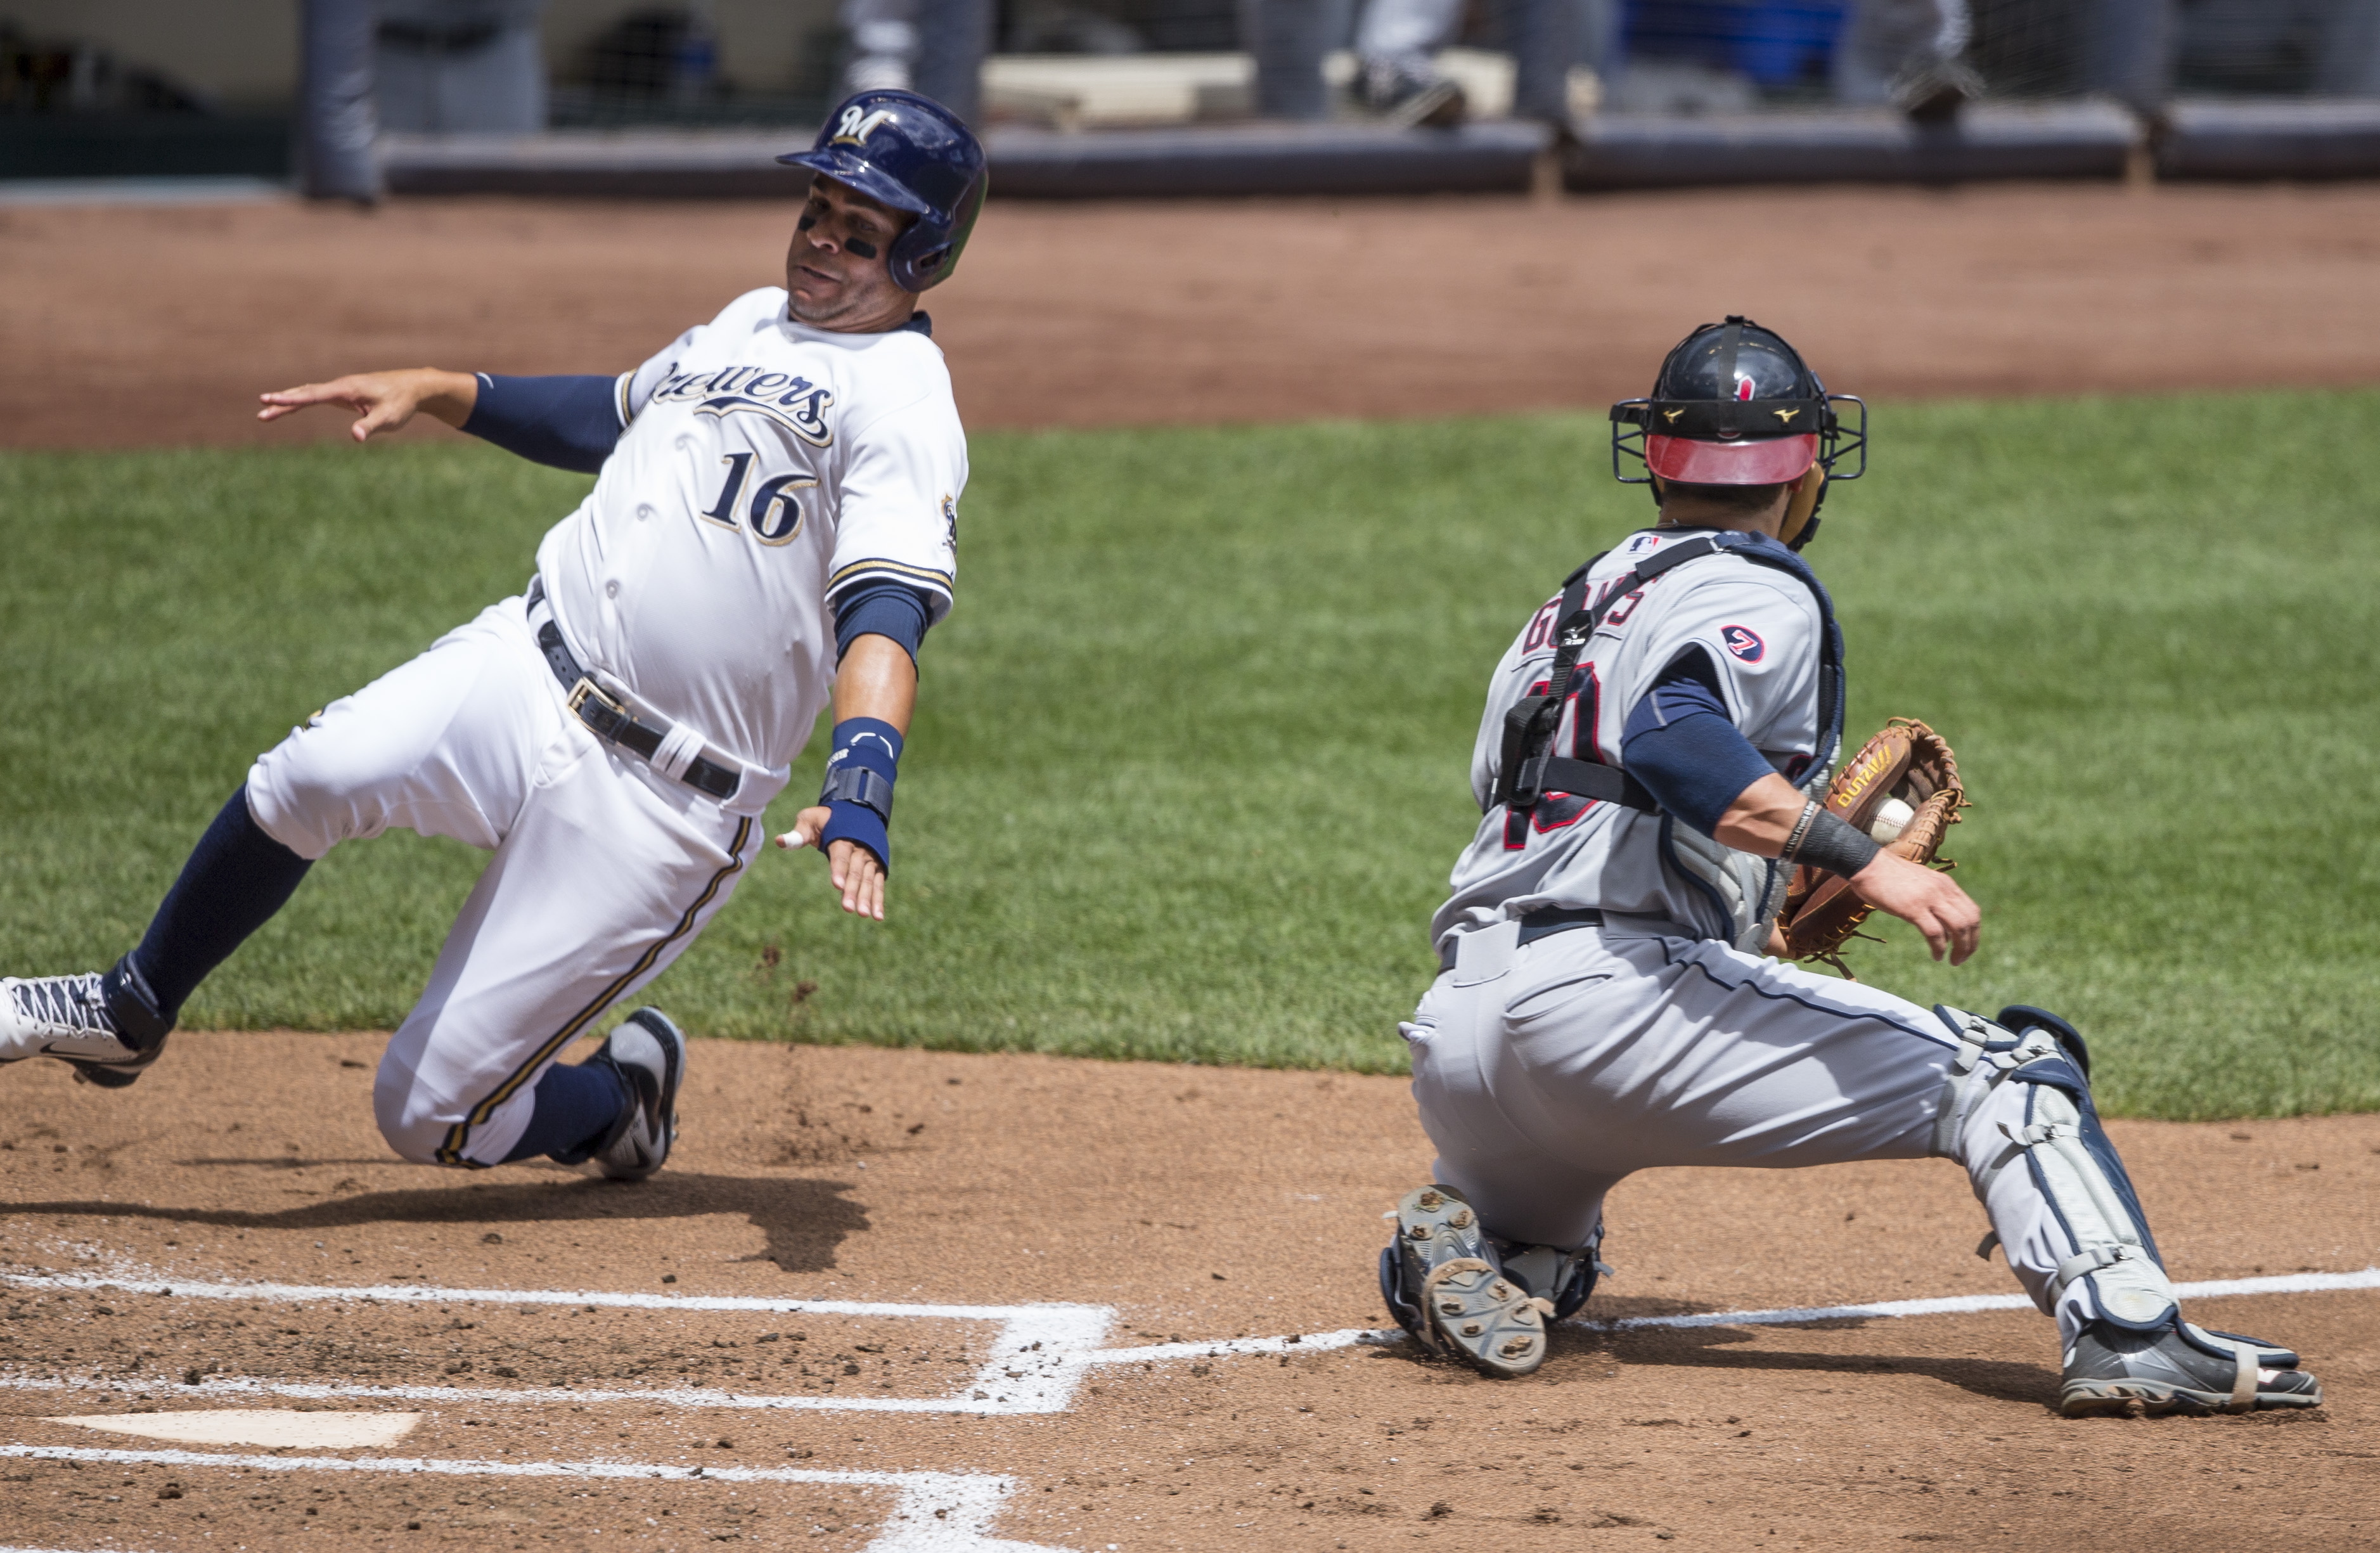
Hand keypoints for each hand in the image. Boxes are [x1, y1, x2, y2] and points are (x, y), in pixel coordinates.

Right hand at [257, 368, 477, 441]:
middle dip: (283, 402)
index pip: (313, 395)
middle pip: (305, 393)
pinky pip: (317, 397)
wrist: (415, 388)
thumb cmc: (402, 404)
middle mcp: (340, 386)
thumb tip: (355, 436)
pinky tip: (290, 407)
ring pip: (309, 394)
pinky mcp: (345, 395)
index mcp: (346, 389)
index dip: (291, 399)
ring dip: (288, 402)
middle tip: (261, 410)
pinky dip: (302, 402)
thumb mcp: (389, 419)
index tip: (271, 399)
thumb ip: (370, 426)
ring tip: (266, 413)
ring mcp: (341, 389)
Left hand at [775, 807, 886, 920]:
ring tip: (863, 915)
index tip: (837, 885)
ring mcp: (870, 858)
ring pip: (869, 879)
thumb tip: (778, 841)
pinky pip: (878, 884)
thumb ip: (799, 833)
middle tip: (848, 908)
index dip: (839, 870)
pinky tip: (877, 916)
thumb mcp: (811, 819)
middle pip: (856, 871)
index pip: (841, 855)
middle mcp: (860, 848)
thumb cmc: (827, 819)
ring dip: (867, 898)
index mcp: (843, 837)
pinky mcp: (877, 866)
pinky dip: (878, 900)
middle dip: (852, 890)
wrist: (856, 810)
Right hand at [1846, 849, 1979, 964]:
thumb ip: (1932, 897)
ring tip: (1953, 961)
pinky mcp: (1913, 908)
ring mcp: (1929, 898)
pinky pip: (1935, 933)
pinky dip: (1939, 948)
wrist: (1866, 864)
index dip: (1973, 933)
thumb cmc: (1887, 875)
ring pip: (1958, 928)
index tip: (1965, 945)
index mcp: (1945, 884)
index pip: (1971, 911)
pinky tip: (1936, 956)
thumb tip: (1939, 922)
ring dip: (1960, 949)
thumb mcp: (1919, 882)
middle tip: (1962, 958)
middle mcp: (1942, 890)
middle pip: (1970, 921)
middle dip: (1970, 944)